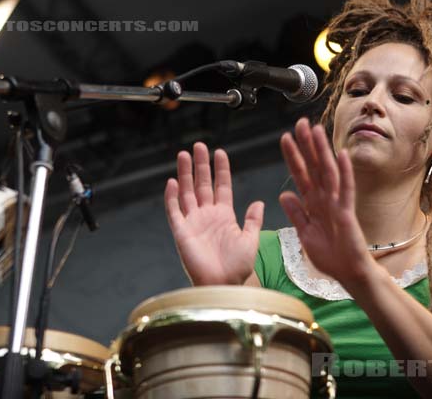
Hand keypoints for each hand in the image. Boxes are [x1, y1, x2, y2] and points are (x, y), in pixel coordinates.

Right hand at [164, 142, 263, 284]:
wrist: (225, 284)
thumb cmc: (239, 266)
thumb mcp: (250, 240)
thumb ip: (253, 220)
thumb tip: (259, 202)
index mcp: (224, 215)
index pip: (221, 186)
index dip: (220, 170)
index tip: (219, 152)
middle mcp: (207, 215)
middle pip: (202, 184)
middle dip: (200, 165)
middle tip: (198, 145)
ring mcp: (193, 222)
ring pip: (187, 193)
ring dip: (184, 174)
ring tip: (183, 155)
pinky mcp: (182, 232)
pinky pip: (175, 212)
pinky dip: (172, 197)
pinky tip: (172, 182)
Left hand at [279, 118, 381, 290]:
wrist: (347, 272)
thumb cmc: (329, 255)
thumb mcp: (304, 233)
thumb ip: (296, 213)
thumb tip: (284, 194)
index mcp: (313, 204)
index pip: (300, 174)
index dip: (293, 156)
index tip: (284, 138)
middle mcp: (325, 199)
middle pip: (313, 167)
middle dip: (306, 145)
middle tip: (300, 123)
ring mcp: (337, 203)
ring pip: (328, 172)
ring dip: (322, 151)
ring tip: (317, 130)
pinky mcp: (347, 213)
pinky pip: (346, 190)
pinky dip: (344, 173)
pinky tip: (341, 155)